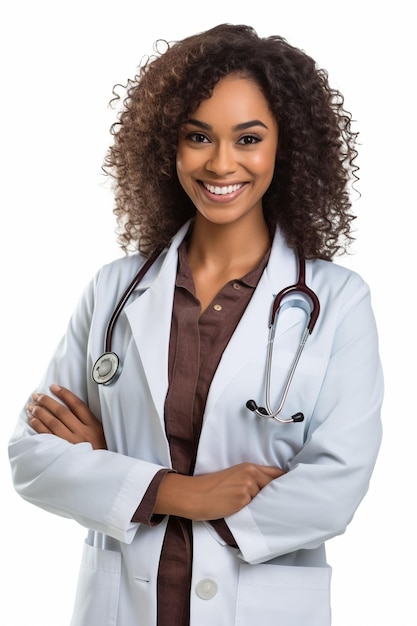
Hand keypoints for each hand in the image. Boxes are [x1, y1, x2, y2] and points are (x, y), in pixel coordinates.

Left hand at [27, 384, 106, 449]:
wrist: (99, 471)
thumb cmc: (100, 450)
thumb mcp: (101, 433)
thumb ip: (90, 421)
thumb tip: (72, 406)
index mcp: (93, 426)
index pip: (77, 405)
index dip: (64, 394)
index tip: (53, 387)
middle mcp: (82, 432)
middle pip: (62, 412)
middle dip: (47, 401)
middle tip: (36, 395)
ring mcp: (72, 442)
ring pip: (53, 422)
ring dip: (40, 412)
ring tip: (31, 406)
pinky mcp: (63, 452)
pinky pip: (48, 436)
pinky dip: (39, 426)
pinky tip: (33, 419)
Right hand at [154, 463, 285, 520]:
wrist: (194, 495)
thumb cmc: (210, 488)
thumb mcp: (233, 477)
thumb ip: (251, 480)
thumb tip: (268, 492)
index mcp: (248, 467)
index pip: (276, 473)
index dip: (286, 482)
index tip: (294, 489)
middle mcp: (251, 474)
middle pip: (277, 485)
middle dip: (283, 495)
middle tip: (290, 505)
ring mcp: (248, 487)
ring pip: (268, 499)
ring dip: (269, 506)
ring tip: (268, 514)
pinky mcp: (243, 500)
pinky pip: (257, 508)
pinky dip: (259, 513)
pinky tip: (256, 517)